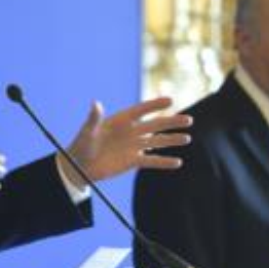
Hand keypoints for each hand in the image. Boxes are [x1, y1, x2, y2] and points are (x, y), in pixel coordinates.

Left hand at [61, 97, 191, 188]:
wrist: (80, 166)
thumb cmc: (81, 145)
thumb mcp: (88, 131)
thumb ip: (94, 118)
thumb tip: (96, 103)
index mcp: (121, 120)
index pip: (141, 110)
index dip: (154, 105)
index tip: (170, 101)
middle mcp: (131, 131)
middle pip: (155, 125)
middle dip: (171, 122)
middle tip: (188, 120)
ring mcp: (133, 146)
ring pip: (157, 142)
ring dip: (172, 140)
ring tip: (187, 138)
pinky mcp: (133, 161)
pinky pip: (152, 161)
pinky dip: (164, 162)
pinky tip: (177, 162)